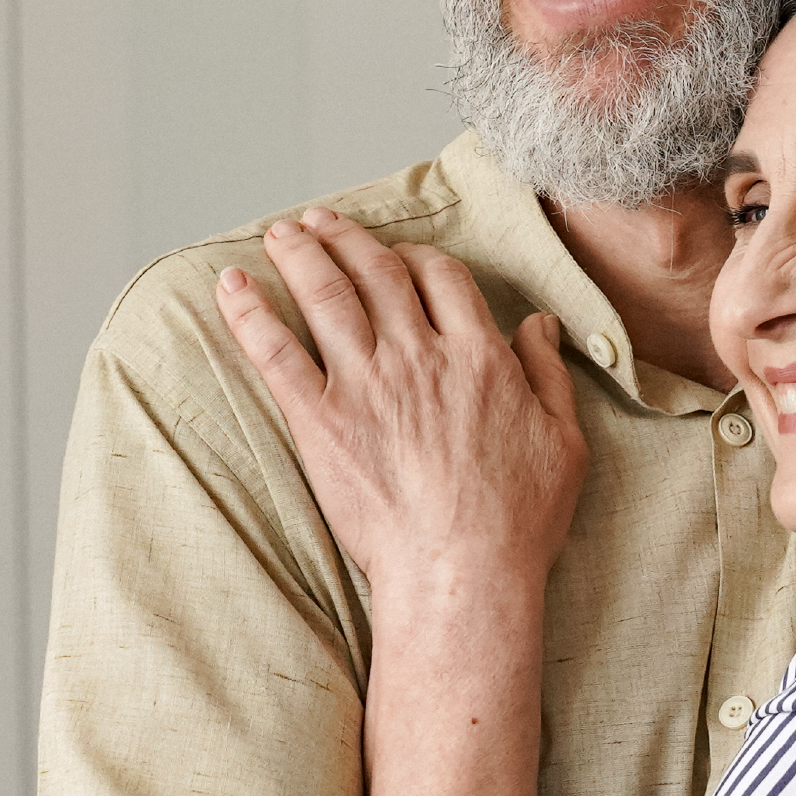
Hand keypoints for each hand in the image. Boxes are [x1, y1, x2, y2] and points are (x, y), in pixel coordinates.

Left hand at [217, 208, 586, 589]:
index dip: (418, 257)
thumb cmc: (519, 520)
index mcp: (480, 357)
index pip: (442, 277)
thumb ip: (548, 374)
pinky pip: (276, 353)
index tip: (401, 256)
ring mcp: (366, 387)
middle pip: (377, 273)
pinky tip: (231, 285)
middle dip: (347, 238)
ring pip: (326, 296)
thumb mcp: (565, 441)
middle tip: (323, 222)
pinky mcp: (321, 422)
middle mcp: (420, 357)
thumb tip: (539, 323)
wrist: (462, 574)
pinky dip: (249, 313)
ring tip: (281, 233)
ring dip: (300, 254)